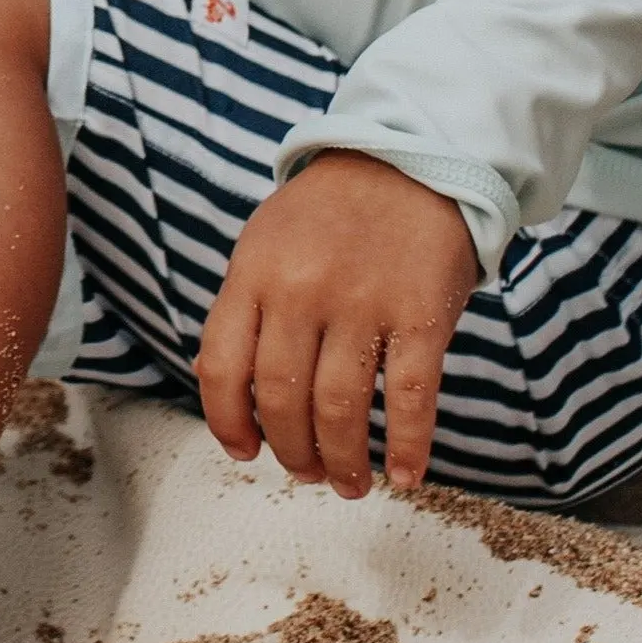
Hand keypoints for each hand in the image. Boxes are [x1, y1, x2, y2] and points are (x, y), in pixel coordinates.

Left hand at [194, 149, 478, 498]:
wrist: (411, 159)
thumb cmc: (331, 213)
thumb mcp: (265, 242)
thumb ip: (244, 308)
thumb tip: (220, 385)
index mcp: (253, 273)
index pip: (221, 366)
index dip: (227, 422)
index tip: (244, 452)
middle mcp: (301, 290)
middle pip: (280, 398)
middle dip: (291, 451)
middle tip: (306, 473)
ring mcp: (363, 302)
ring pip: (339, 408)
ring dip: (342, 461)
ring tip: (348, 483)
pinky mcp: (422, 313)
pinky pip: (411, 397)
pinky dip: (406, 447)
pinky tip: (404, 475)